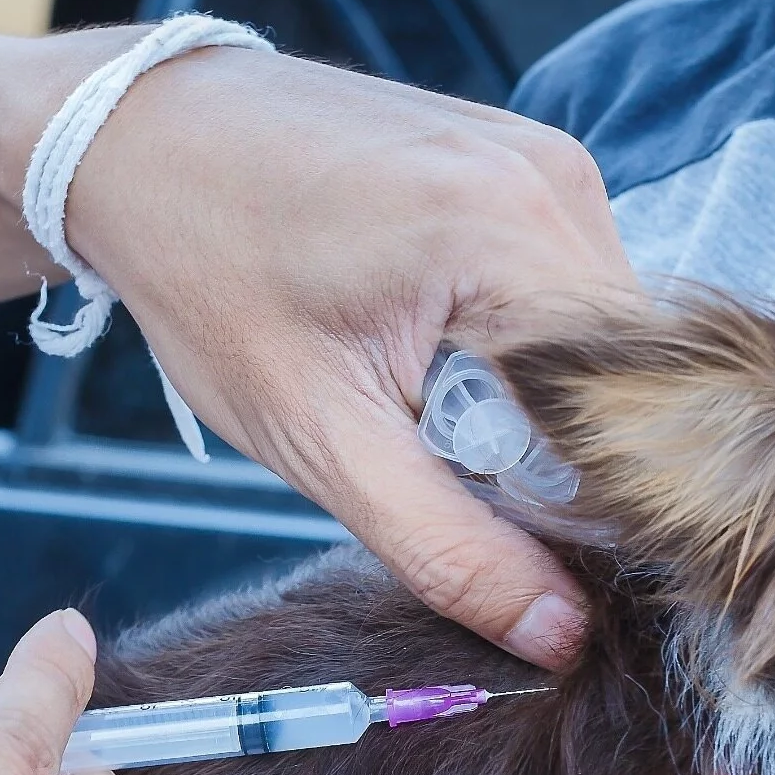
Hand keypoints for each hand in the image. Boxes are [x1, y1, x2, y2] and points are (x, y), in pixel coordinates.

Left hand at [69, 50, 637, 666]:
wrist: (139, 138)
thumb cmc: (207, 273)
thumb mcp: (317, 436)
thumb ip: (445, 545)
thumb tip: (560, 636)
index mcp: (510, 231)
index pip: (635, 412)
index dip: (599, 502)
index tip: (531, 548)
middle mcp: (555, 180)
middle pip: (633, 379)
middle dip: (563, 455)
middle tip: (453, 471)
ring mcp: (549, 162)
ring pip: (608, 345)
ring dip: (543, 406)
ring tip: (429, 402)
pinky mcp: (530, 167)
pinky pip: (570, 296)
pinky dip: (523, 353)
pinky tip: (440, 356)